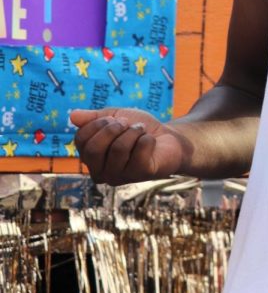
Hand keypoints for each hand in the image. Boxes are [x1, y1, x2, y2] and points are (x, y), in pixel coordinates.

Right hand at [70, 107, 189, 184]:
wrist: (168, 138)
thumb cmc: (138, 129)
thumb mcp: (115, 116)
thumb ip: (94, 117)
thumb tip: (73, 115)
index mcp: (90, 159)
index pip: (80, 140)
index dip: (97, 123)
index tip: (113, 118)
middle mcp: (101, 172)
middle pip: (93, 149)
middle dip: (112, 129)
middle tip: (127, 123)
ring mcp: (120, 177)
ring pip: (118, 149)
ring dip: (133, 132)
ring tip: (141, 130)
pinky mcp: (141, 175)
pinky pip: (140, 150)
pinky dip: (147, 138)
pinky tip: (150, 141)